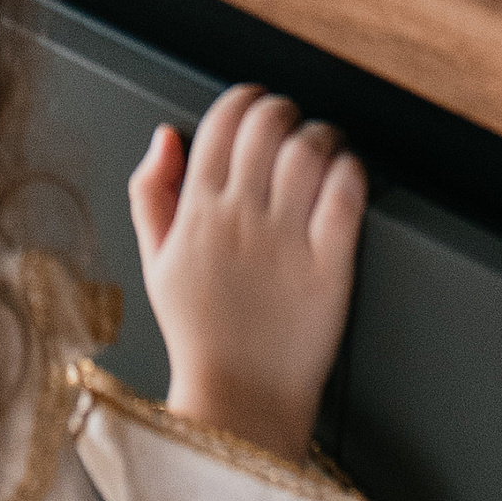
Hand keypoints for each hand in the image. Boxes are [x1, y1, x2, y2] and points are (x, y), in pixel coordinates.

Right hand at [128, 86, 365, 463]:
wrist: (238, 402)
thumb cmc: (200, 335)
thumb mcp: (155, 261)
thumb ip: (151, 192)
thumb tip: (165, 136)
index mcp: (196, 211)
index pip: (222, 121)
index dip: (244, 98)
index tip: (256, 102)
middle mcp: (240, 218)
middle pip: (267, 125)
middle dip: (283, 109)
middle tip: (291, 121)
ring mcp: (286, 242)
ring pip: (309, 151)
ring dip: (320, 134)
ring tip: (324, 144)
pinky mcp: (330, 268)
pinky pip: (345, 196)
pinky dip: (350, 170)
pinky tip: (348, 172)